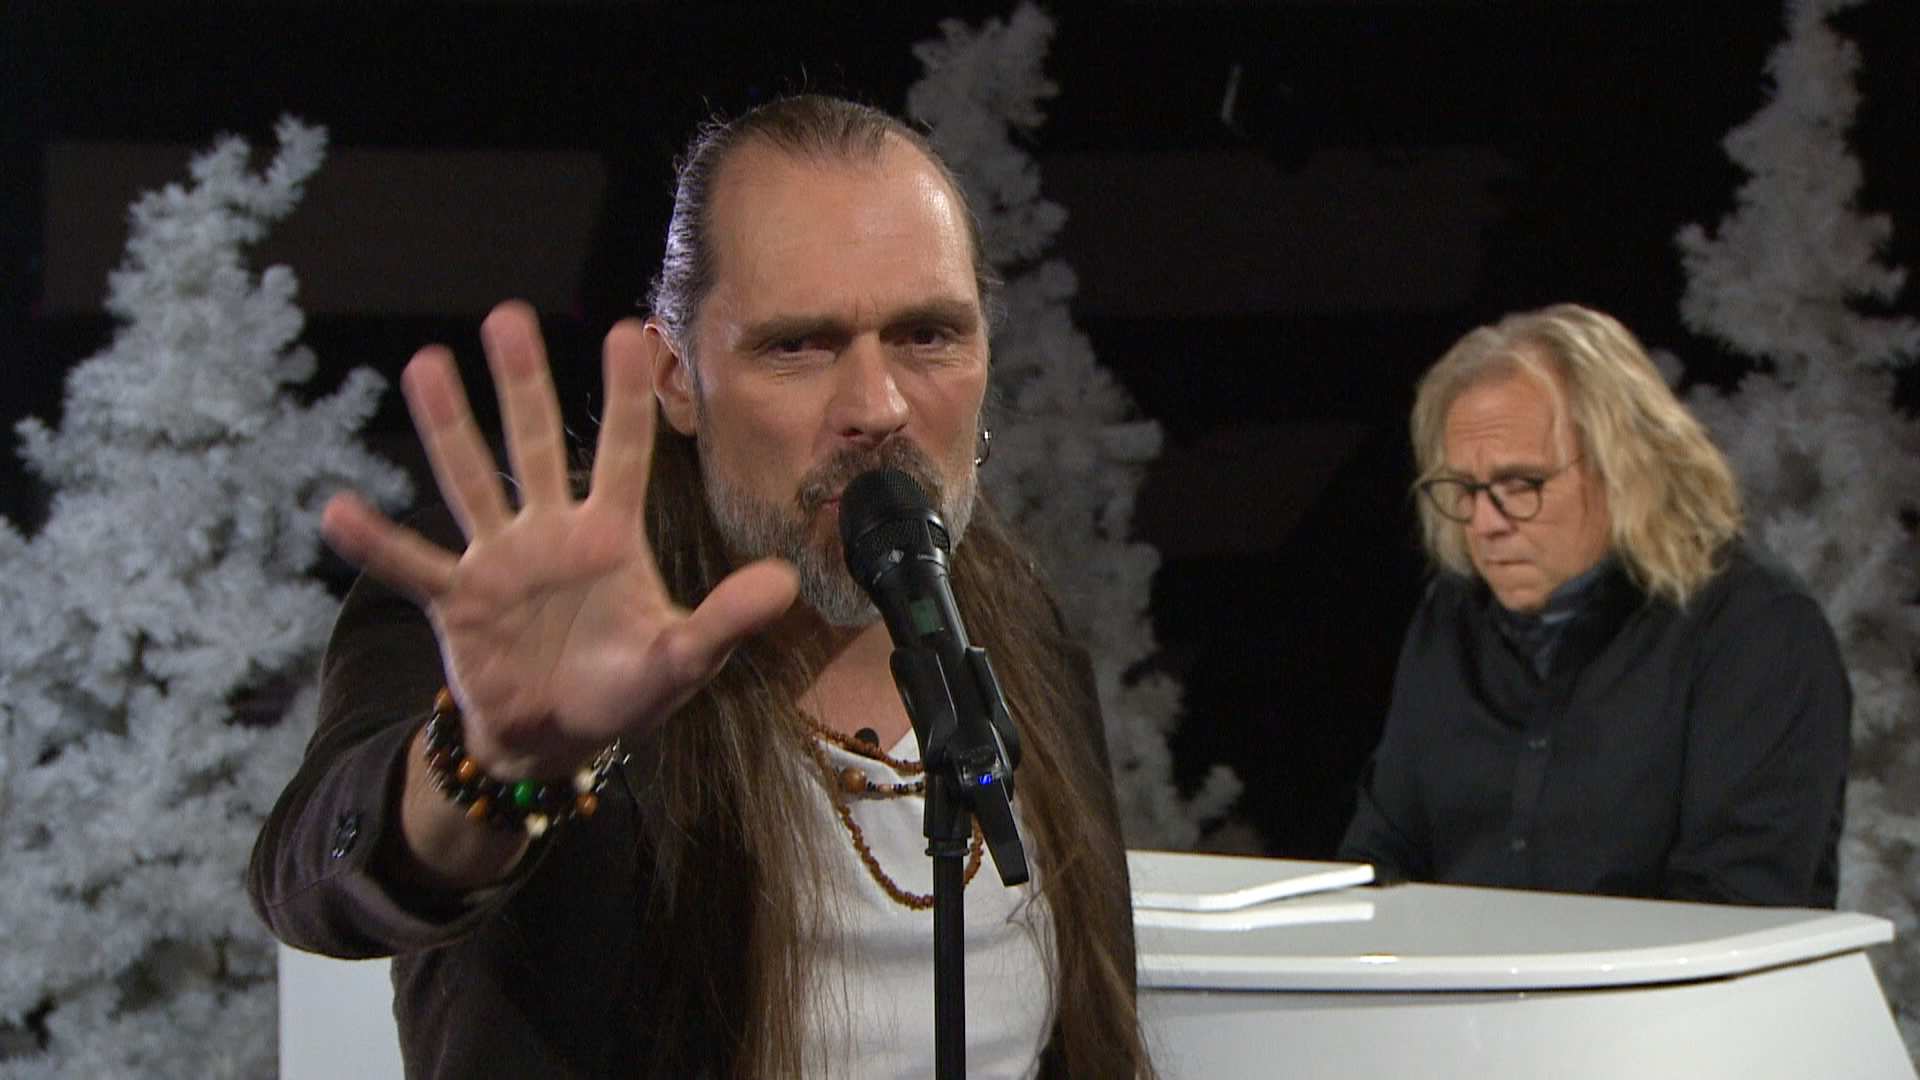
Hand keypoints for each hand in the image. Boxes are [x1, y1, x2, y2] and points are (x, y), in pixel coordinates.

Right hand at [322, 301, 798, 778]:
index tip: (628, 330)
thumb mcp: (683, 660)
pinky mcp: (457, 600)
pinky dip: (375, 544)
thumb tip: (786, 585)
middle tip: (509, 315)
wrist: (556, 739)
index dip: (625, 396)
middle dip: (524, 384)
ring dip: (449, 427)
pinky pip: (412, 565)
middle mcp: (551, 533)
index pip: (625, 453)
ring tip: (425, 363)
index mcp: (611, 538)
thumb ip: (726, 621)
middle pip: (537, 446)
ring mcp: (499, 561)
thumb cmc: (624, 691)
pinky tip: (335, 510)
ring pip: (471, 481)